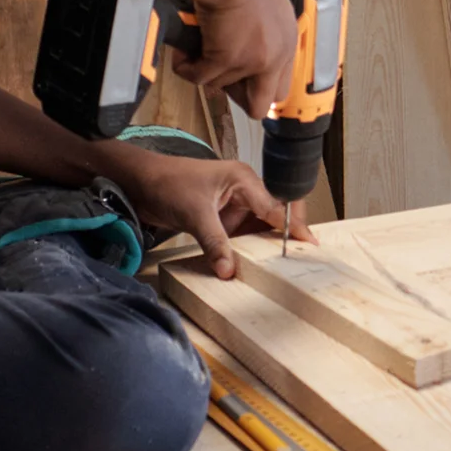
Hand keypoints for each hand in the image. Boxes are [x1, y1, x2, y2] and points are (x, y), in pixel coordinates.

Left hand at [96, 144, 312, 278]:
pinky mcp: (223, 217)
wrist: (140, 183)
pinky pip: (243, 234)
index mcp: (244, 180)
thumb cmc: (168, 185)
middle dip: (287, 236)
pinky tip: (256, 264)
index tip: (310, 245)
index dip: (293, 227)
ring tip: (285, 266)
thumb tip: (228, 271)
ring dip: (267, 246)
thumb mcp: (194, 214)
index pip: (276, 207)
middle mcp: (244, 191)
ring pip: (260, 227)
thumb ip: (214, 242)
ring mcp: (234, 205)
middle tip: (304, 259)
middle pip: (274, 216)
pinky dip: (249, 249)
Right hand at [173, 0, 298, 119]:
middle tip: (217, 73)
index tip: (239, 84)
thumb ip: (263, 34)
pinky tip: (184, 49)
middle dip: (234, 95)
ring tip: (196, 45)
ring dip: (204, 69)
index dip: (256, 88)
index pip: (280, 88)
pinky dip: (186, 66)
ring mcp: (253, 60)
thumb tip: (241, 54)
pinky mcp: (228, 59)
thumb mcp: (266, 6)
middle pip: (258, 104)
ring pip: (220, 85)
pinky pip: (199, 77)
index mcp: (287, 42)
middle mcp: (275, 55)